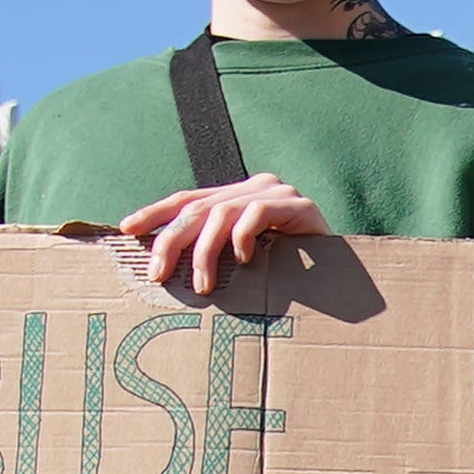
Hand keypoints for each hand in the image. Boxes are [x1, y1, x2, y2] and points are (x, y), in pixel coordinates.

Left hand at [119, 176, 329, 297]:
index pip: (187, 199)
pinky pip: (259, 214)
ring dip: (206, 253)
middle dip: (172, 240)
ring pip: (224, 213)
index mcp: (237, 196)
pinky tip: (244, 261)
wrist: (348, 278)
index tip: (126, 230)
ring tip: (203, 286)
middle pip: (199, 207)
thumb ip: (215, 255)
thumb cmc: (290, 276)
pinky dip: (245, 237)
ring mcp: (278, 193)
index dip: (155, 213)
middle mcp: (255, 186)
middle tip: (158, 274)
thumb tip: (163, 270)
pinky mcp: (301, 206)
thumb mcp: (244, 264)